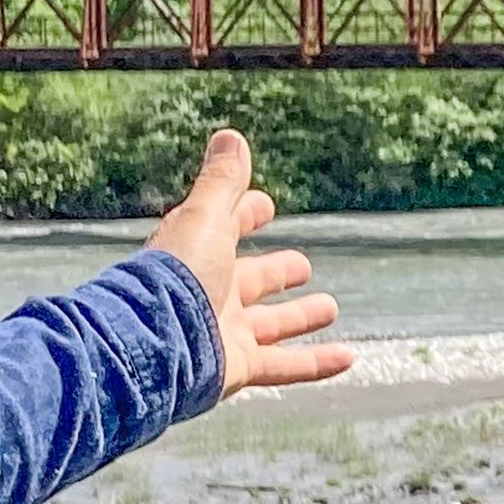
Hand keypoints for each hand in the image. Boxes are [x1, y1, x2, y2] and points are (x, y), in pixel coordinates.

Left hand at [143, 126, 350, 397]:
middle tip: (302, 265)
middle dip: (275, 271)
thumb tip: (230, 136)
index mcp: (197, 253)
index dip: (244, 214)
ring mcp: (223, 333)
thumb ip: (222, 181)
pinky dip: (317, 362)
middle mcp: (209, 293)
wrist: (155, 345)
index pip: (223, 228)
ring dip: (300, 317)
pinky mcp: (237, 367)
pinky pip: (286, 366)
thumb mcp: (204, 218)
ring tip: (330, 308)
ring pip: (270, 324)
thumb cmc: (176, 277)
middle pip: (249, 280)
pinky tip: (348, 358)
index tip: (265, 205)